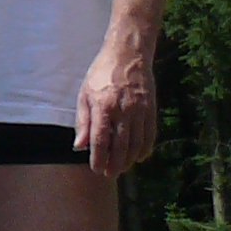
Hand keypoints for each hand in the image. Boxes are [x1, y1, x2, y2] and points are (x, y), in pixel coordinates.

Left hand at [76, 37, 157, 175]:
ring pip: (136, 143)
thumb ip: (83, 121)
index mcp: (103, 107)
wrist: (128, 56)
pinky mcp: (151, 109)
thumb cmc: (101, 74)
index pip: (100, 140)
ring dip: (130, 159)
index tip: (96, 169)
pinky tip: (140, 157)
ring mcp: (139, 111)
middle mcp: (122, 111)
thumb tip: (79, 146)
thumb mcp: (84, 95)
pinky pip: (150, 134)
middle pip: (120, 146)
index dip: (98, 158)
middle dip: (115, 164)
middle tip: (110, 174)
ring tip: (123, 168)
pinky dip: (145, 148)